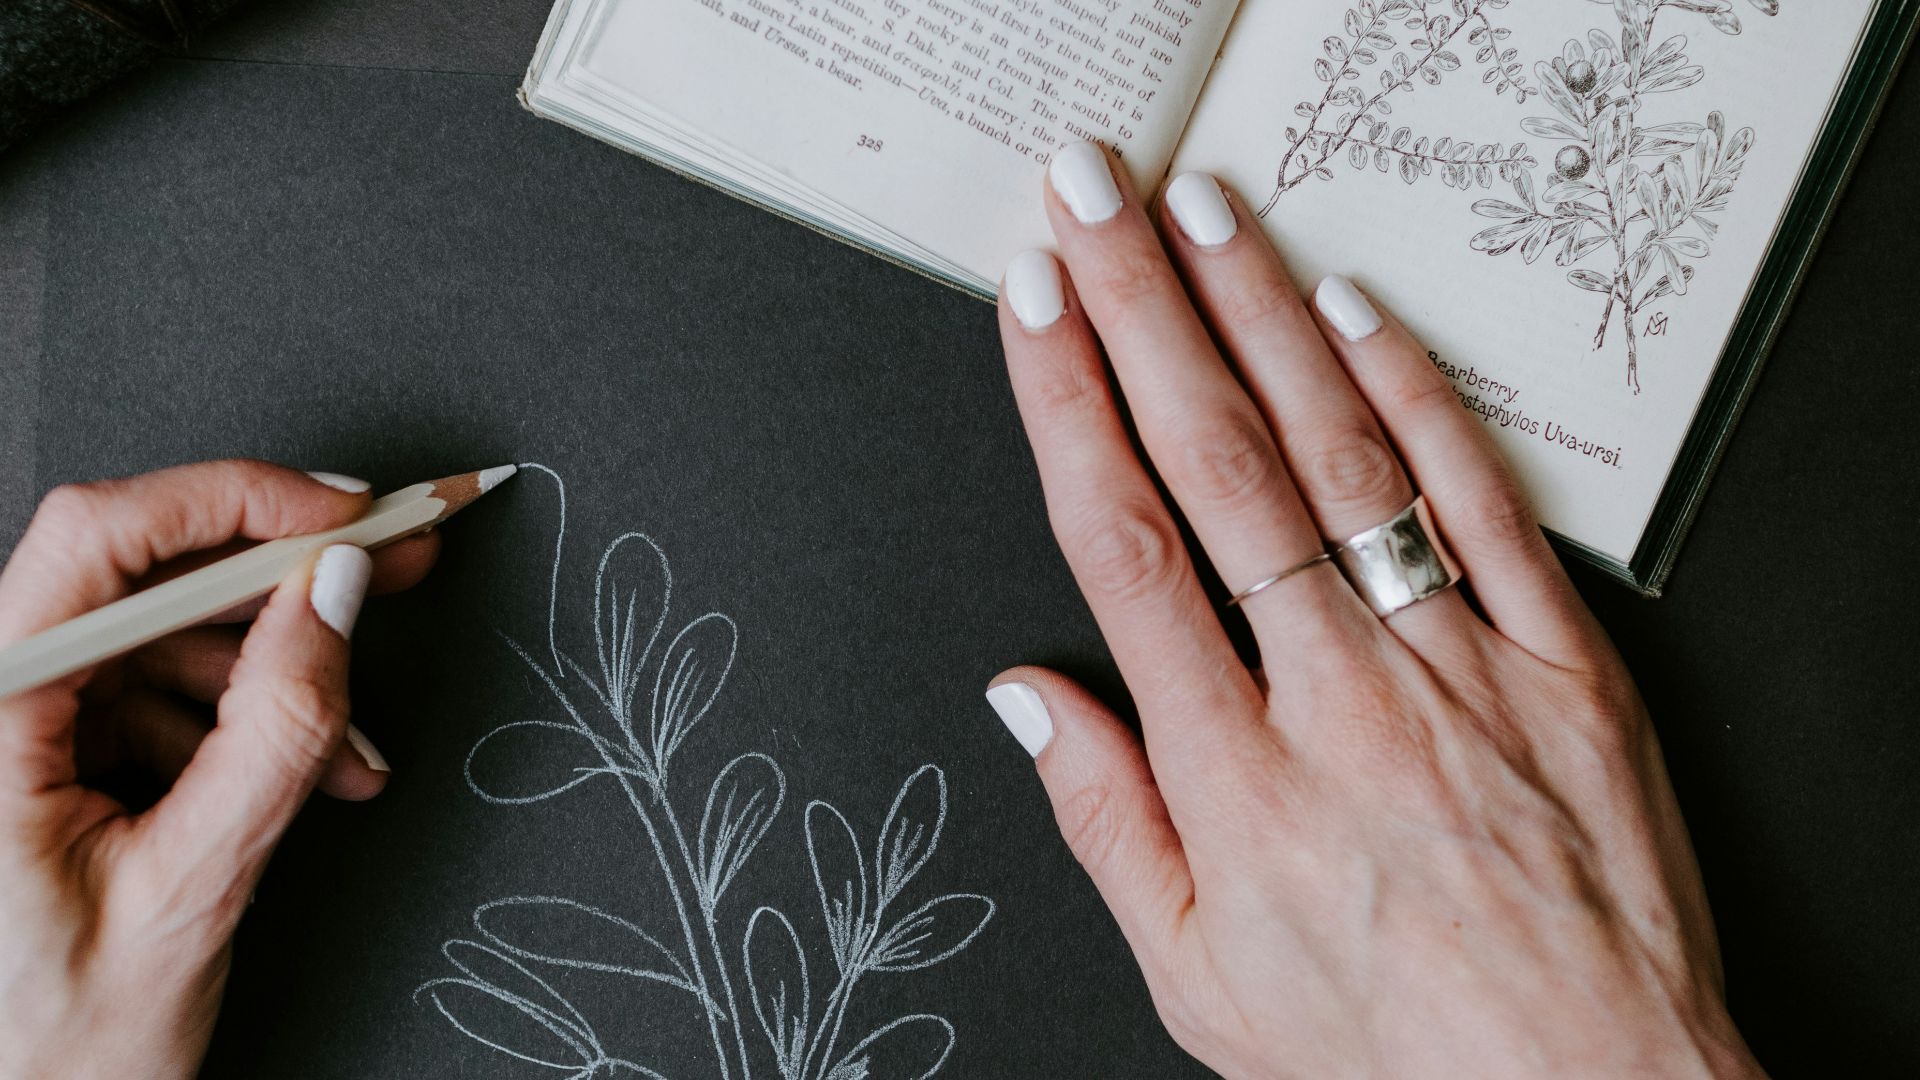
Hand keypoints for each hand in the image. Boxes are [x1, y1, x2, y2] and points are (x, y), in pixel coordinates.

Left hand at [0, 460, 437, 1078]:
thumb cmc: (56, 1050)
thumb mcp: (192, 889)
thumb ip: (272, 732)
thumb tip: (336, 594)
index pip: (101, 538)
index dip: (236, 499)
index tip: (345, 513)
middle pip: (141, 570)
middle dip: (282, 573)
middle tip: (393, 559)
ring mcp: (17, 723)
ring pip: (166, 634)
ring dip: (278, 677)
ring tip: (349, 750)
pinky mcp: (48, 751)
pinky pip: (162, 693)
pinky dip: (246, 723)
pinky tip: (306, 775)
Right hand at [985, 143, 1764, 1079]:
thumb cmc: (1394, 1049)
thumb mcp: (1200, 978)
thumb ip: (1107, 824)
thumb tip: (1029, 697)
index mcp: (1236, 778)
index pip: (1126, 547)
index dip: (1068, 407)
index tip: (1033, 313)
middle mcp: (1338, 702)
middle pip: (1218, 469)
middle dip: (1138, 314)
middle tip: (1089, 206)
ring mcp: (1457, 671)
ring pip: (1340, 460)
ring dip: (1258, 322)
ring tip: (1199, 219)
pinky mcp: (1563, 666)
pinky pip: (1485, 508)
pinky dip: (1420, 400)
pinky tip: (1357, 315)